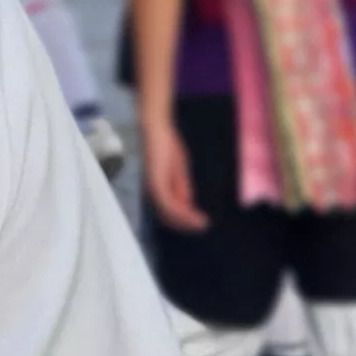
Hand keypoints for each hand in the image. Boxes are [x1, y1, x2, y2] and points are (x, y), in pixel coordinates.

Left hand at [139, 109, 206, 231]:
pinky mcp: (155, 181)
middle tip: (202, 227)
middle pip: (167, 216)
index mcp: (158, 188)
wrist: (157, 128)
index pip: (168, 212)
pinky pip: (167, 203)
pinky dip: (181, 211)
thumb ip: (181, 188)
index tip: (200, 224)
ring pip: (167, 212)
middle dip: (185, 224)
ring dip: (185, 221)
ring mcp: (153, 186)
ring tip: (201, 224)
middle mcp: (153, 190)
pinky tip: (193, 213)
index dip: (183, 221)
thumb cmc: (166, 145)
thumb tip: (187, 206)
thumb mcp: (178, 170)